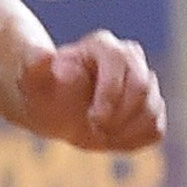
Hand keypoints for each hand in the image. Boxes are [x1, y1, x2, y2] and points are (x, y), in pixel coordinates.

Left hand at [17, 31, 163, 151]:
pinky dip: (135, 141)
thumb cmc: (41, 92)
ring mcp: (143, 82)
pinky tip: (111, 139)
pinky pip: (156, 129)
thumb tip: (45, 57)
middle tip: (96, 130)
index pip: (120, 61)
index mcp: (102, 46)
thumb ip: (34, 67)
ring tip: (98, 134)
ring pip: (152, 109)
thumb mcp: (31, 82)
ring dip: (125, 131)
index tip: (93, 120)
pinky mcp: (150, 108)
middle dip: (120, 116)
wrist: (52, 109)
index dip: (110, 93)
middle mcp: (129, 58)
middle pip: (143, 86)